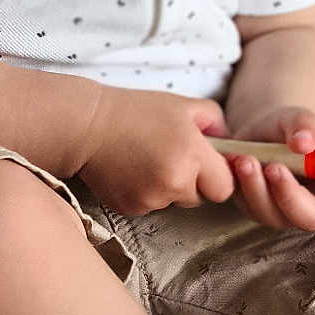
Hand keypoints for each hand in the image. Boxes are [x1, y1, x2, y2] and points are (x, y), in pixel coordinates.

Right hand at [75, 86, 234, 215]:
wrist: (86, 126)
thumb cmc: (135, 111)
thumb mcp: (182, 106)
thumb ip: (215, 121)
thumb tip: (228, 142)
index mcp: (192, 155)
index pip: (224, 188)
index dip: (218, 176)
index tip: (206, 164)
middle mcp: (174, 182)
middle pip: (200, 198)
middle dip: (193, 182)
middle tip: (173, 157)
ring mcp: (151, 198)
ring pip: (174, 203)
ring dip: (169, 188)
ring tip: (148, 160)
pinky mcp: (130, 208)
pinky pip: (151, 206)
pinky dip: (146, 193)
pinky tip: (132, 170)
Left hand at [227, 107, 314, 243]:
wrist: (262, 129)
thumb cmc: (292, 128)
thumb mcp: (300, 119)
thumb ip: (305, 126)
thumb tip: (304, 143)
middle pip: (309, 218)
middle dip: (290, 196)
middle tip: (275, 168)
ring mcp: (284, 212)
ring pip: (273, 215)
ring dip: (258, 188)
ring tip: (247, 160)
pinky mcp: (257, 209)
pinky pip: (248, 207)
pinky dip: (241, 185)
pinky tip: (236, 161)